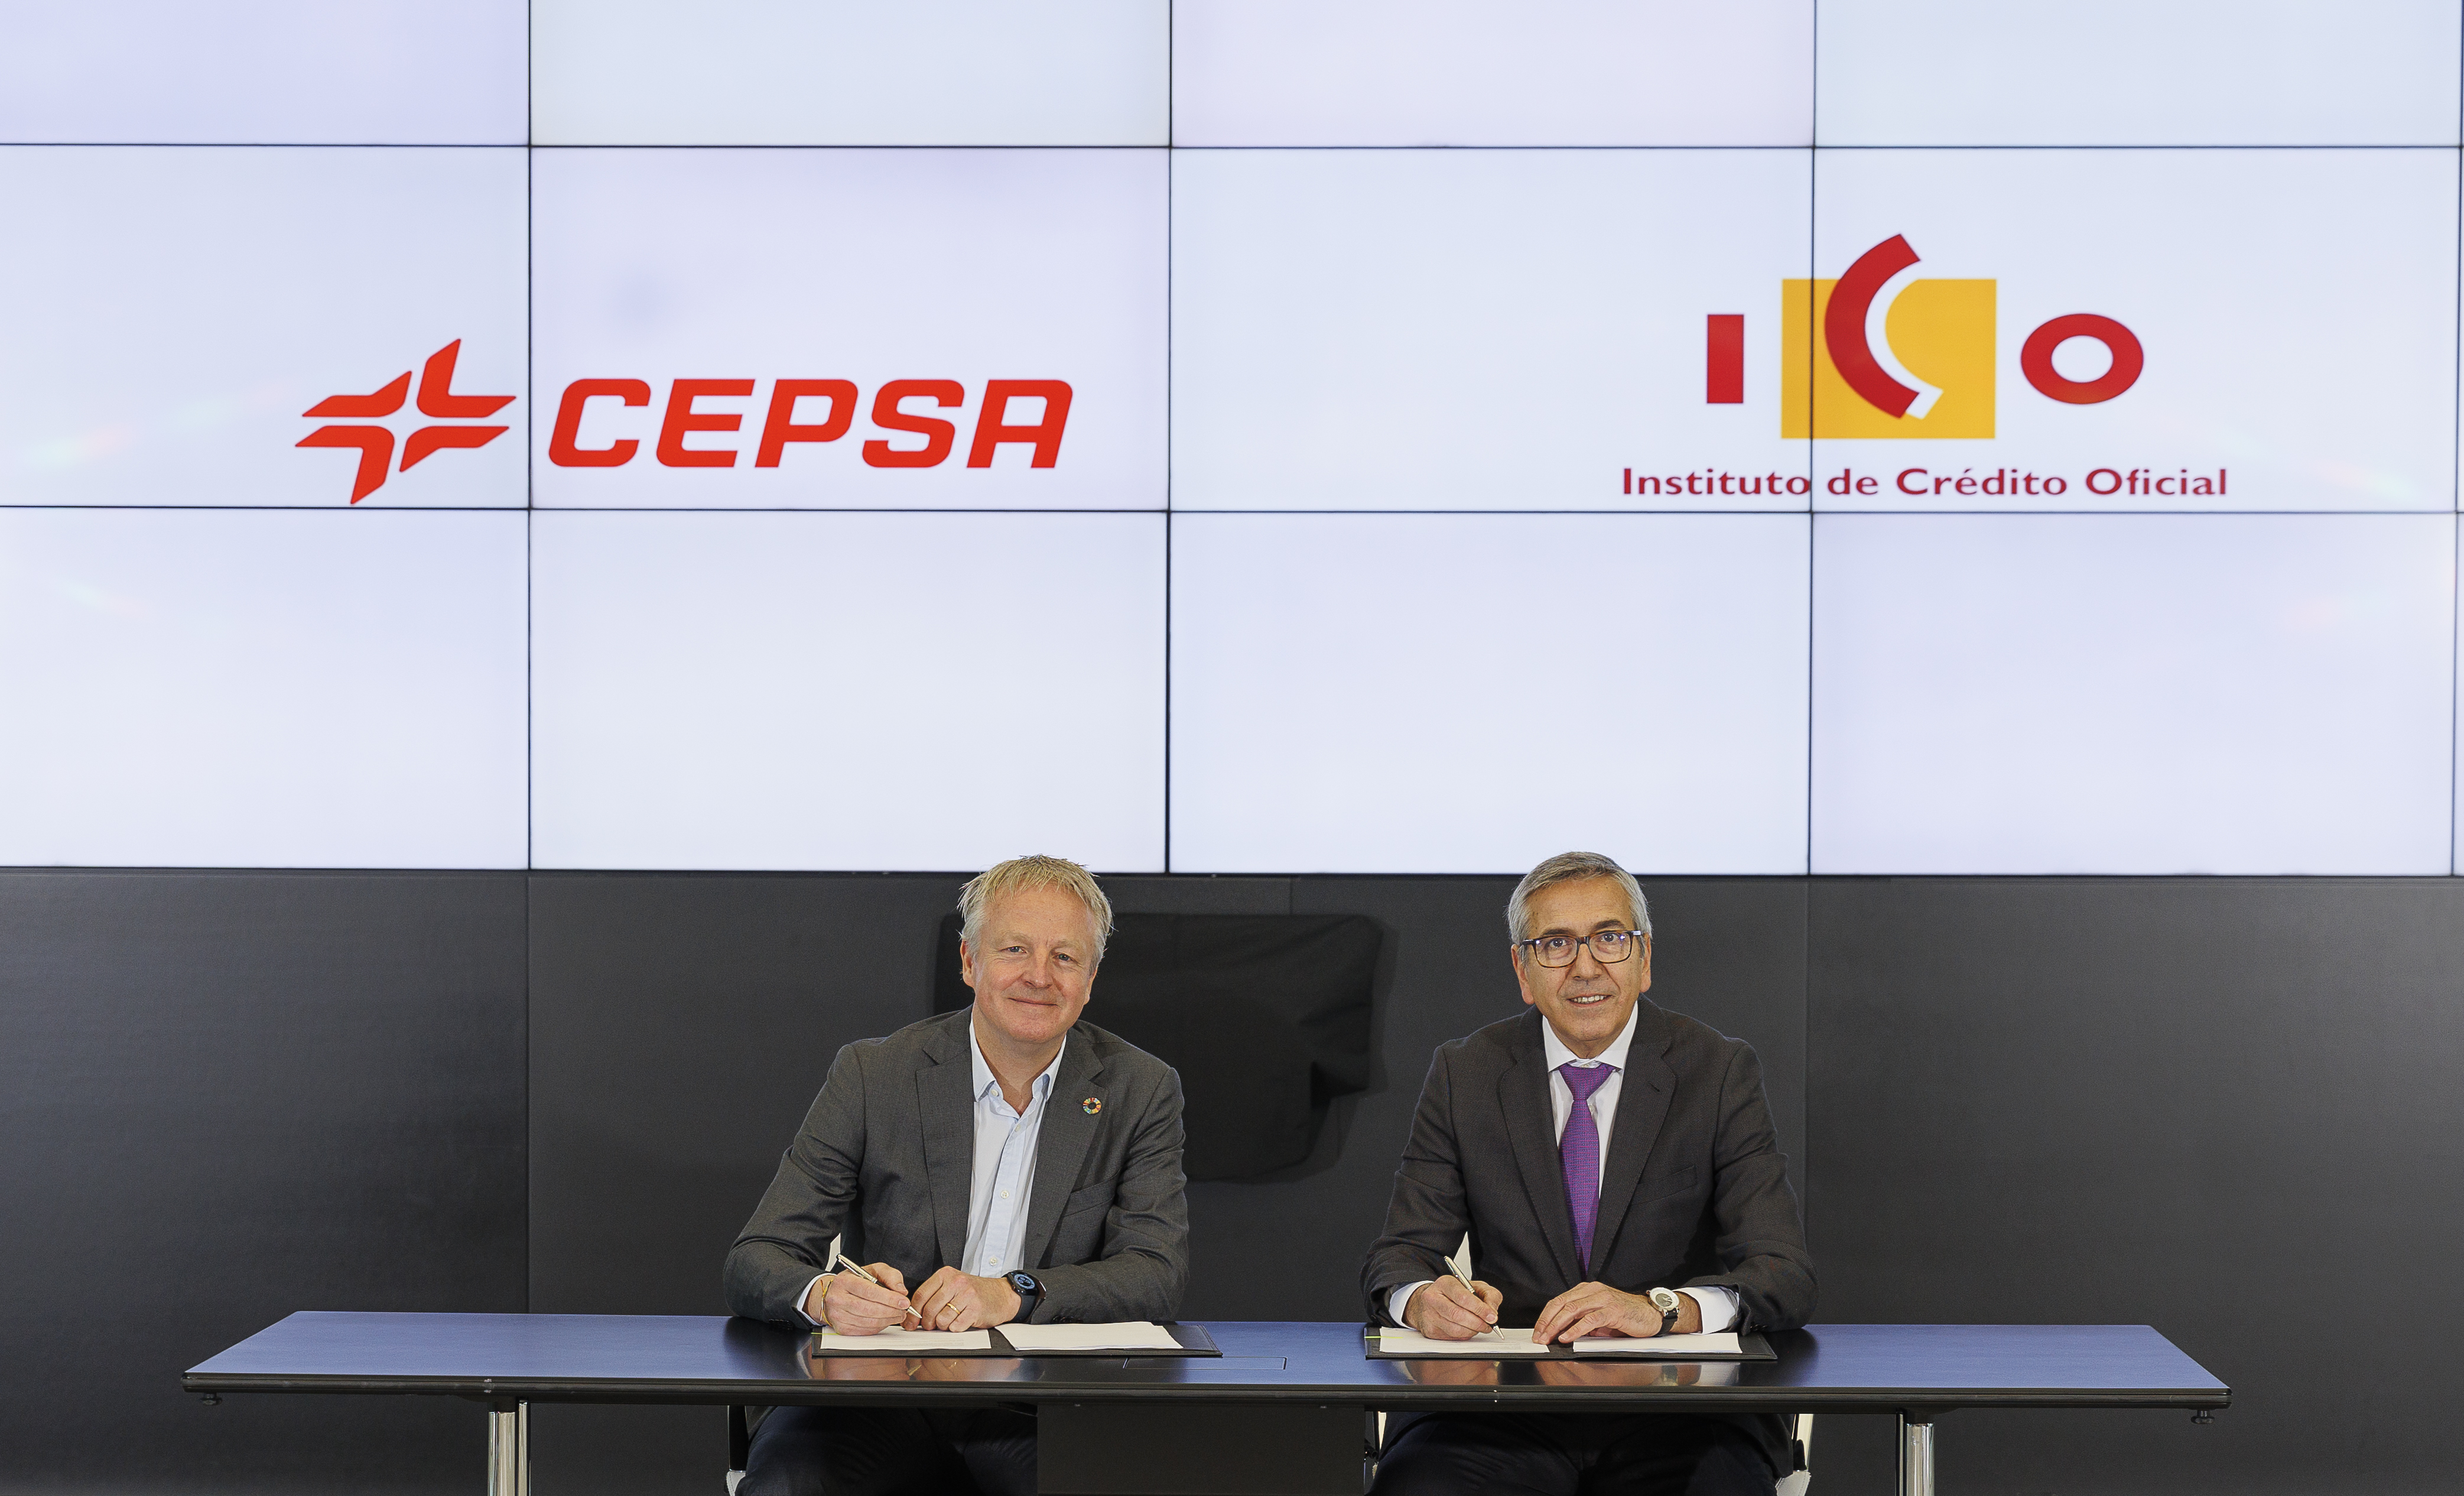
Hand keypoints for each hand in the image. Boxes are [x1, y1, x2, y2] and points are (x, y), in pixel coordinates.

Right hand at [817, 1263, 917, 1334]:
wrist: (835, 1293)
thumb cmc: (855, 1281)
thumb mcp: (872, 1270)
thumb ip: (889, 1275)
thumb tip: (900, 1291)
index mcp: (844, 1281)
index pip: (869, 1291)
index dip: (889, 1298)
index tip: (903, 1302)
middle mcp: (838, 1299)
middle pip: (869, 1309)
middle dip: (891, 1311)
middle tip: (903, 1310)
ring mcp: (838, 1315)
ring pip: (868, 1322)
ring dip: (888, 1320)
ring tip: (898, 1315)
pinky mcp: (841, 1328)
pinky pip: (865, 1331)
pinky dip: (879, 1327)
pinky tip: (886, 1320)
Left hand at [909, 1267, 1021, 1330]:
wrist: (1001, 1294)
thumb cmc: (974, 1292)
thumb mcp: (952, 1286)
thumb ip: (934, 1295)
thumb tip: (913, 1316)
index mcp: (946, 1274)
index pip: (921, 1295)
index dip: (913, 1313)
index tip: (910, 1323)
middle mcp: (956, 1282)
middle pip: (929, 1309)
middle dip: (927, 1323)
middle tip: (931, 1326)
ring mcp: (967, 1295)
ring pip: (941, 1320)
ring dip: (943, 1326)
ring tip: (950, 1321)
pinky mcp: (976, 1309)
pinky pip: (955, 1326)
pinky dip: (955, 1328)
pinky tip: (961, 1322)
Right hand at [1404, 1277, 1502, 1339]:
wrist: (1434, 1300)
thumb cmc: (1456, 1293)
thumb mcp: (1476, 1287)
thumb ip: (1489, 1295)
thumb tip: (1492, 1312)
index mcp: (1445, 1283)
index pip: (1463, 1297)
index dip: (1480, 1309)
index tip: (1492, 1317)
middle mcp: (1433, 1298)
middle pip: (1457, 1315)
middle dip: (1478, 1323)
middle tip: (1488, 1325)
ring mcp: (1429, 1315)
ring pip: (1455, 1329)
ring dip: (1472, 1331)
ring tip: (1479, 1327)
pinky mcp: (1430, 1330)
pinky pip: (1451, 1337)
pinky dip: (1464, 1335)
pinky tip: (1467, 1329)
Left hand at [1532, 1282, 1698, 1342]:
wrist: (1651, 1313)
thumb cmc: (1625, 1316)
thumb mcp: (1598, 1317)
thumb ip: (1581, 1320)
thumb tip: (1560, 1333)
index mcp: (1586, 1290)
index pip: (1559, 1301)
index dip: (1545, 1316)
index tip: (1537, 1331)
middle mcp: (1592, 1290)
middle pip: (1562, 1304)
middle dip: (1547, 1322)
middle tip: (1539, 1337)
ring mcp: (1603, 1298)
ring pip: (1572, 1310)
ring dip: (1557, 1326)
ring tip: (1549, 1339)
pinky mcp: (1613, 1310)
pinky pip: (1590, 1320)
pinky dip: (1575, 1329)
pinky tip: (1567, 1338)